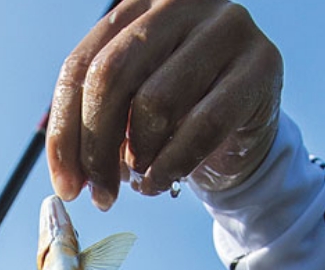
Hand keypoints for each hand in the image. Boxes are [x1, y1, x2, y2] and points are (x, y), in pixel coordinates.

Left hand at [47, 0, 282, 207]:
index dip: (64, 133)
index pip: (81, 67)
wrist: (243, 132)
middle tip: (99, 195)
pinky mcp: (260, 64)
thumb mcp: (126, 113)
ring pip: (154, 102)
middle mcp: (179, 2)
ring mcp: (225, 27)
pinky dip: (172, 165)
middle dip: (96, 149)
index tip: (64, 185)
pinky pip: (202, 126)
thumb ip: (94, 126)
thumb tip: (67, 178)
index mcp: (136, 6)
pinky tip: (161, 182)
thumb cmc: (175, 120)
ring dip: (140, 158)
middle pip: (111, 77)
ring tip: (142, 177)